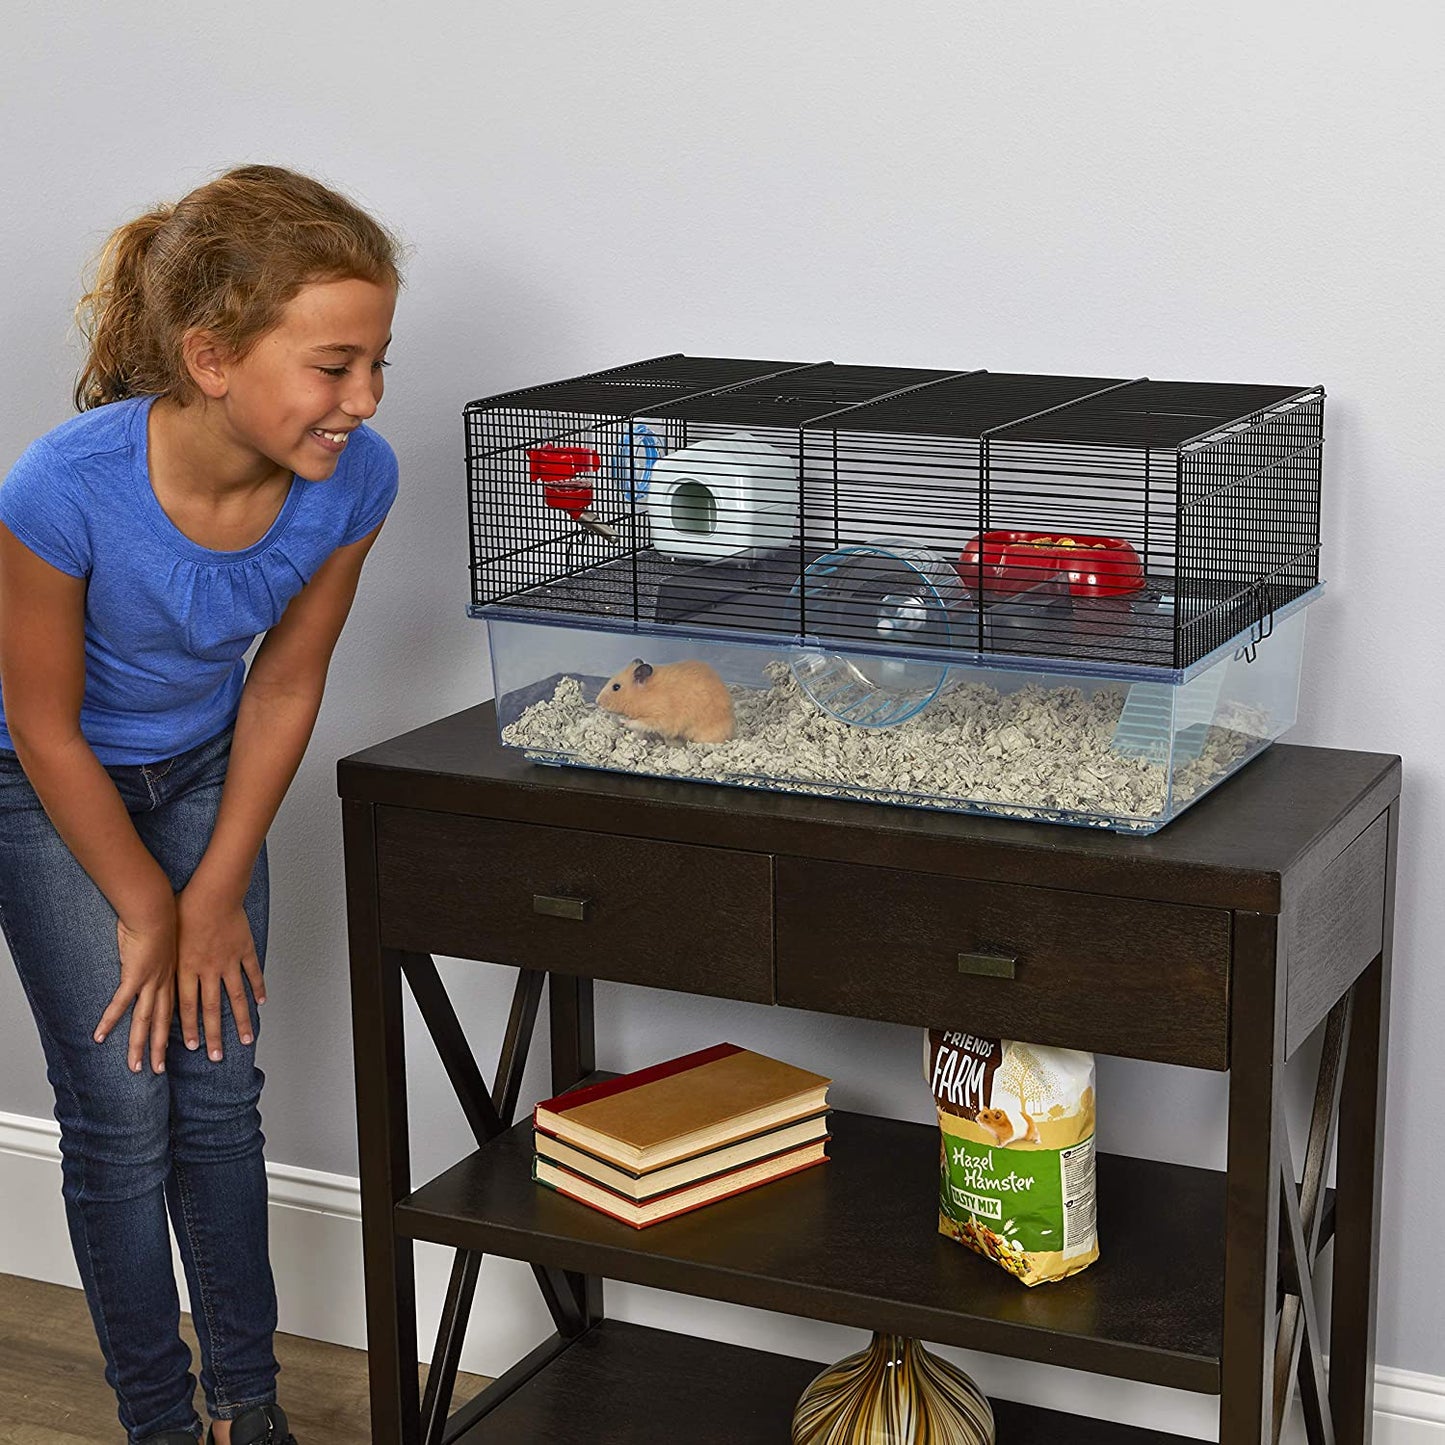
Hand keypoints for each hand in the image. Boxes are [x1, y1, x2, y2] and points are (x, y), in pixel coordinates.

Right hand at [96, 904, 177, 1075]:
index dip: (172, 1029)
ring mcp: (150, 981)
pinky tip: (99, 1036)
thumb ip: (160, 953)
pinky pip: (120, 1004)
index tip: (175, 1047)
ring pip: (145, 1020)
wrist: (159, 907)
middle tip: (159, 1070)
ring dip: (139, 1045)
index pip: (172, 1009)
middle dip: (160, 1048)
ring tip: (137, 1066)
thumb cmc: (161, 917)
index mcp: (173, 976)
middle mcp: (164, 983)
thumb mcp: (167, 941)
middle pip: (161, 1022)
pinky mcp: (135, 976)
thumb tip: (155, 954)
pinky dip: (109, 1021)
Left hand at [175, 879, 264, 1061]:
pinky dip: (257, 989)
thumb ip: (162, 955)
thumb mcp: (165, 935)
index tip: (191, 1047)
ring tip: (245, 1040)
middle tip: (215, 1056)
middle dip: (213, 1036)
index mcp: (185, 968)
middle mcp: (207, 970)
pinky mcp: (243, 950)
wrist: (211, 892)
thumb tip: (150, 966)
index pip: (186, 1007)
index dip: (189, 1028)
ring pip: (235, 998)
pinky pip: (251, 973)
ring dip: (240, 1021)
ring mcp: (228, 962)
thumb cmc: (184, 907)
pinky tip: (260, 1003)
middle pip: (211, 1010)